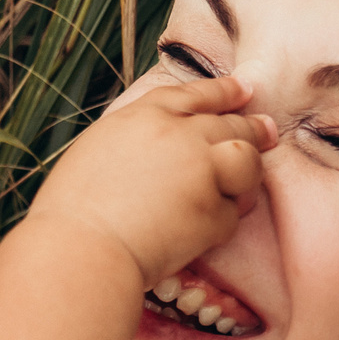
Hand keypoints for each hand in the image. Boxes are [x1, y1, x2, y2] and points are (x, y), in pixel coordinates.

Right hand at [24, 76, 273, 290]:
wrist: (81, 249)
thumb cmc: (71, 213)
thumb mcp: (95, 151)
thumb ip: (132, 139)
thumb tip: (155, 148)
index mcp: (144, 117)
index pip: (195, 94)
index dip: (224, 91)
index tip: (244, 90)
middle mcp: (178, 136)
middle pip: (230, 124)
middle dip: (253, 128)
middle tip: (267, 133)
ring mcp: (201, 171)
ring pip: (246, 160)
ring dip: (249, 174)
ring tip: (245, 189)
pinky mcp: (212, 213)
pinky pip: (233, 214)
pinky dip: (225, 221)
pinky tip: (210, 230)